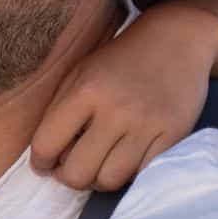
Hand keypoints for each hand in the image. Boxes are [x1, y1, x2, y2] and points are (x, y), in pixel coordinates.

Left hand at [30, 15, 212, 190]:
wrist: (177, 38)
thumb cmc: (120, 59)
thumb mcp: (79, 72)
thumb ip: (59, 112)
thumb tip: (47, 160)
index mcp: (86, 89)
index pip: (46, 144)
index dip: (40, 162)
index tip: (45, 163)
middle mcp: (116, 109)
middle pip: (78, 173)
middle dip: (69, 177)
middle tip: (73, 168)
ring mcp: (147, 124)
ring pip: (110, 180)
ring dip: (100, 180)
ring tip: (100, 164)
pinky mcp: (174, 134)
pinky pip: (142, 174)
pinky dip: (129, 173)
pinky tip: (126, 158)